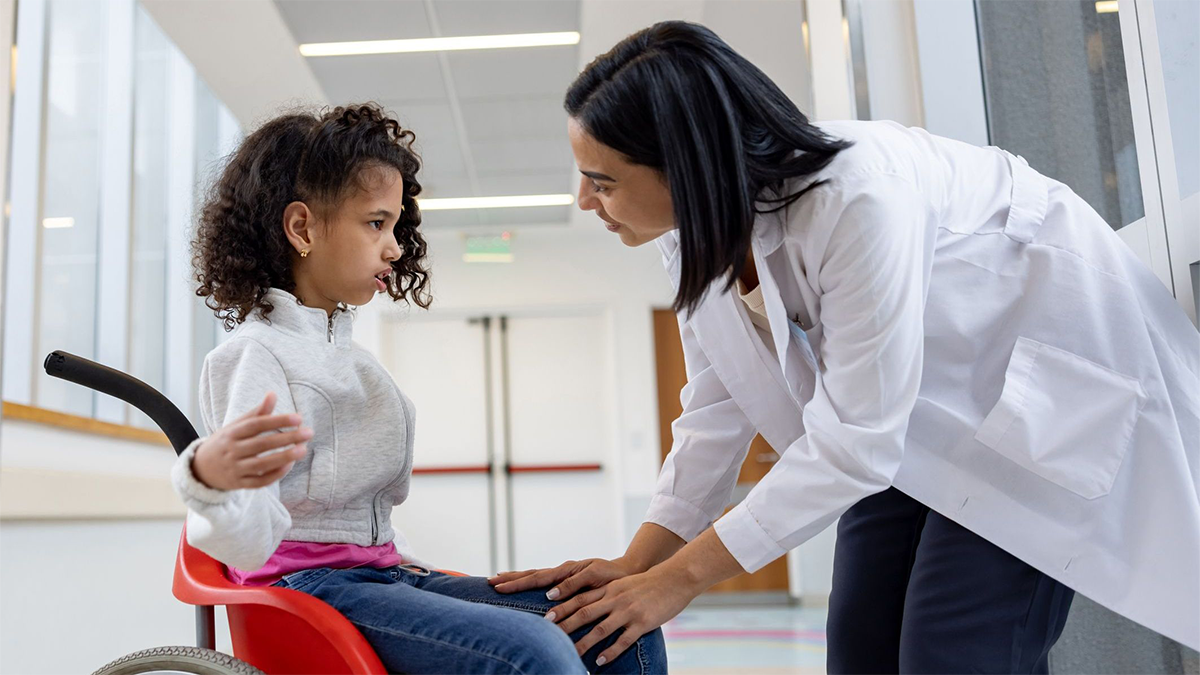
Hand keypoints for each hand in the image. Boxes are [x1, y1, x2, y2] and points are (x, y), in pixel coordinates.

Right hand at [191, 392, 311, 490]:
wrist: (200, 469)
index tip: (298, 418)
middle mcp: (232, 451)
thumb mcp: (236, 426)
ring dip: (284, 457)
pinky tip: (290, 465)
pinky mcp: (239, 484)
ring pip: (261, 465)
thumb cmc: (226, 442)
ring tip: (303, 449)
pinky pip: (259, 482)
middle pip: (261, 444)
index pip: (256, 425)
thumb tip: (273, 394)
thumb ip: (256, 413)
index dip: (277, 421)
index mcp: (231, 433)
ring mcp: (235, 469)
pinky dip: (275, 475)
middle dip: (287, 438)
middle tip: (309, 432)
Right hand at [488, 557, 636, 599]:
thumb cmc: (613, 576)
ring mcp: (564, 575)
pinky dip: (530, 581)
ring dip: (517, 578)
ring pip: (535, 576)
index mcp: (566, 570)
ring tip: (498, 579)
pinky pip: (545, 581)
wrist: (627, 572)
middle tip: (488, 582)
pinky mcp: (568, 580)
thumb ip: (572, 585)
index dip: (516, 583)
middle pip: (531, 575)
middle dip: (510, 579)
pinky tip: (523, 584)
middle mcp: (562, 571)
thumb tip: (549, 595)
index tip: (497, 584)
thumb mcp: (595, 578)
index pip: (536, 577)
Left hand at [551, 565, 701, 665]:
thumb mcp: (623, 584)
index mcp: (609, 589)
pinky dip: (610, 651)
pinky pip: (623, 639)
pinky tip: (600, 661)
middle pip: (584, 612)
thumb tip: (587, 606)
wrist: (675, 579)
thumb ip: (606, 594)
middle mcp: (615, 598)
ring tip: (571, 654)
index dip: (563, 607)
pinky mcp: (643, 622)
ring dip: (584, 643)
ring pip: (601, 628)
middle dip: (565, 624)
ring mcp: (629, 611)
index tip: (547, 616)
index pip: (581, 598)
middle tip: (549, 634)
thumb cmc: (648, 584)